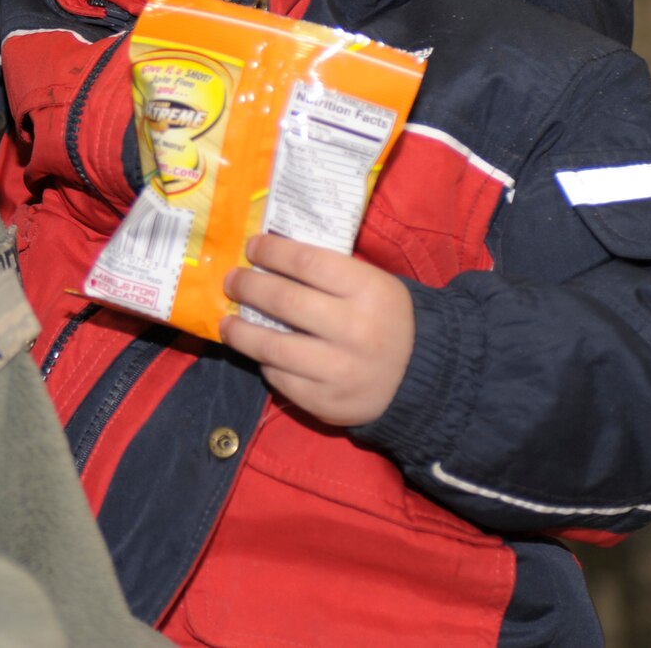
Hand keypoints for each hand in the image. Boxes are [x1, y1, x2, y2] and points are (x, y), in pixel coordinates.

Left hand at [220, 233, 414, 427]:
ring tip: (227, 323)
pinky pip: (280, 379)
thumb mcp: (373, 284)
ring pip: (272, 347)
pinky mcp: (327, 402)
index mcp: (369, 291)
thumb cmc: (387, 319)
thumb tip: (269, 257)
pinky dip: (266, 363)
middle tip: (231, 281)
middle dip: (247, 287)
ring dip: (240, 331)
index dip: (271, 252)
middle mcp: (354, 330)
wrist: (423, 378)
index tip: (252, 247)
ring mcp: (339, 370)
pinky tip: (261, 353)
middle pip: (283, 301)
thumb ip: (328, 272)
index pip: (306, 262)